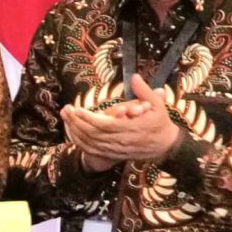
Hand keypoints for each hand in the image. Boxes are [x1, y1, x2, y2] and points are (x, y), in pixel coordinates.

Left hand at [63, 76, 182, 169]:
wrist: (165, 146)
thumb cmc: (160, 123)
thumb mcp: (158, 105)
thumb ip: (144, 91)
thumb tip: (134, 76)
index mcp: (133, 129)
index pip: (106, 125)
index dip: (90, 119)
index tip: (78, 109)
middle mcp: (122, 141)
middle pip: (94, 135)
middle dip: (77, 123)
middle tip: (67, 111)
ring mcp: (116, 150)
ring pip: (90, 143)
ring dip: (75, 132)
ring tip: (66, 118)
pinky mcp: (113, 155)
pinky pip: (92, 150)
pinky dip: (80, 142)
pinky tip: (71, 132)